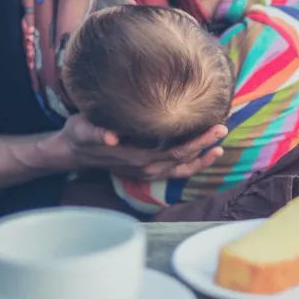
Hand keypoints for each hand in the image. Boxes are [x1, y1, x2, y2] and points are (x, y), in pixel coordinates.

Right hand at [42, 114, 226, 180]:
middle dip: (205, 144)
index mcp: (137, 158)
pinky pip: (177, 170)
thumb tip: (111, 137)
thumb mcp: (83, 129)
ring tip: (220, 143)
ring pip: (183, 169)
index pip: (175, 152)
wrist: (74, 150)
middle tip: (223, 127)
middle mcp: (147, 168)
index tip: (213, 128)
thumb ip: (96, 132)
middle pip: (184, 159)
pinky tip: (205, 151)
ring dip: (203, 157)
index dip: (196, 142)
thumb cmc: (80, 134)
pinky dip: (193, 162)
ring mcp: (148, 171)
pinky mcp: (149, 168)